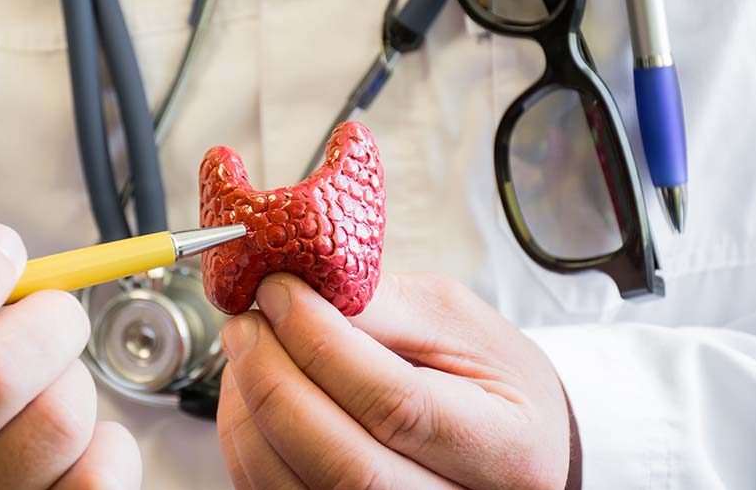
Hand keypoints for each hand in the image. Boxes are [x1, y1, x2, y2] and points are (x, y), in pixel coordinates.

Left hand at [217, 272, 575, 489]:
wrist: (510, 444)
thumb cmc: (491, 383)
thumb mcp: (458, 323)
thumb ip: (382, 307)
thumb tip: (301, 290)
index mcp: (505, 447)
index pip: (396, 405)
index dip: (323, 346)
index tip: (280, 293)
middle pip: (345, 465)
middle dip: (276, 383)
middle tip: (247, 324)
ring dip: (249, 415)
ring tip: (246, 352)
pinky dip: (246, 444)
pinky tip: (248, 393)